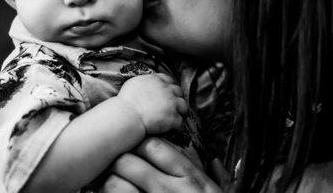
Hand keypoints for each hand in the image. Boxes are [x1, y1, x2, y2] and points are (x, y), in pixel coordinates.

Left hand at [101, 138, 222, 192]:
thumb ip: (220, 177)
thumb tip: (215, 163)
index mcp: (189, 177)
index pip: (154, 146)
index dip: (141, 144)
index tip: (139, 148)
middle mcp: (168, 189)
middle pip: (128, 161)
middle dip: (121, 161)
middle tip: (122, 165)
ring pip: (115, 183)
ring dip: (112, 182)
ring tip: (116, 183)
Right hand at [117, 73, 187, 133]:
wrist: (126, 116)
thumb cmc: (125, 102)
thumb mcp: (133, 84)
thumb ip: (144, 82)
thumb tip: (146, 83)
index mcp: (157, 80)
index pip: (169, 80)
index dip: (169, 87)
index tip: (167, 92)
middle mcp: (166, 90)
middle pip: (179, 91)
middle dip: (177, 97)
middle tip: (173, 105)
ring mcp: (171, 104)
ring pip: (184, 106)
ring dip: (180, 111)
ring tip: (176, 116)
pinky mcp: (173, 118)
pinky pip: (180, 122)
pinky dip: (178, 126)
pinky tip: (174, 129)